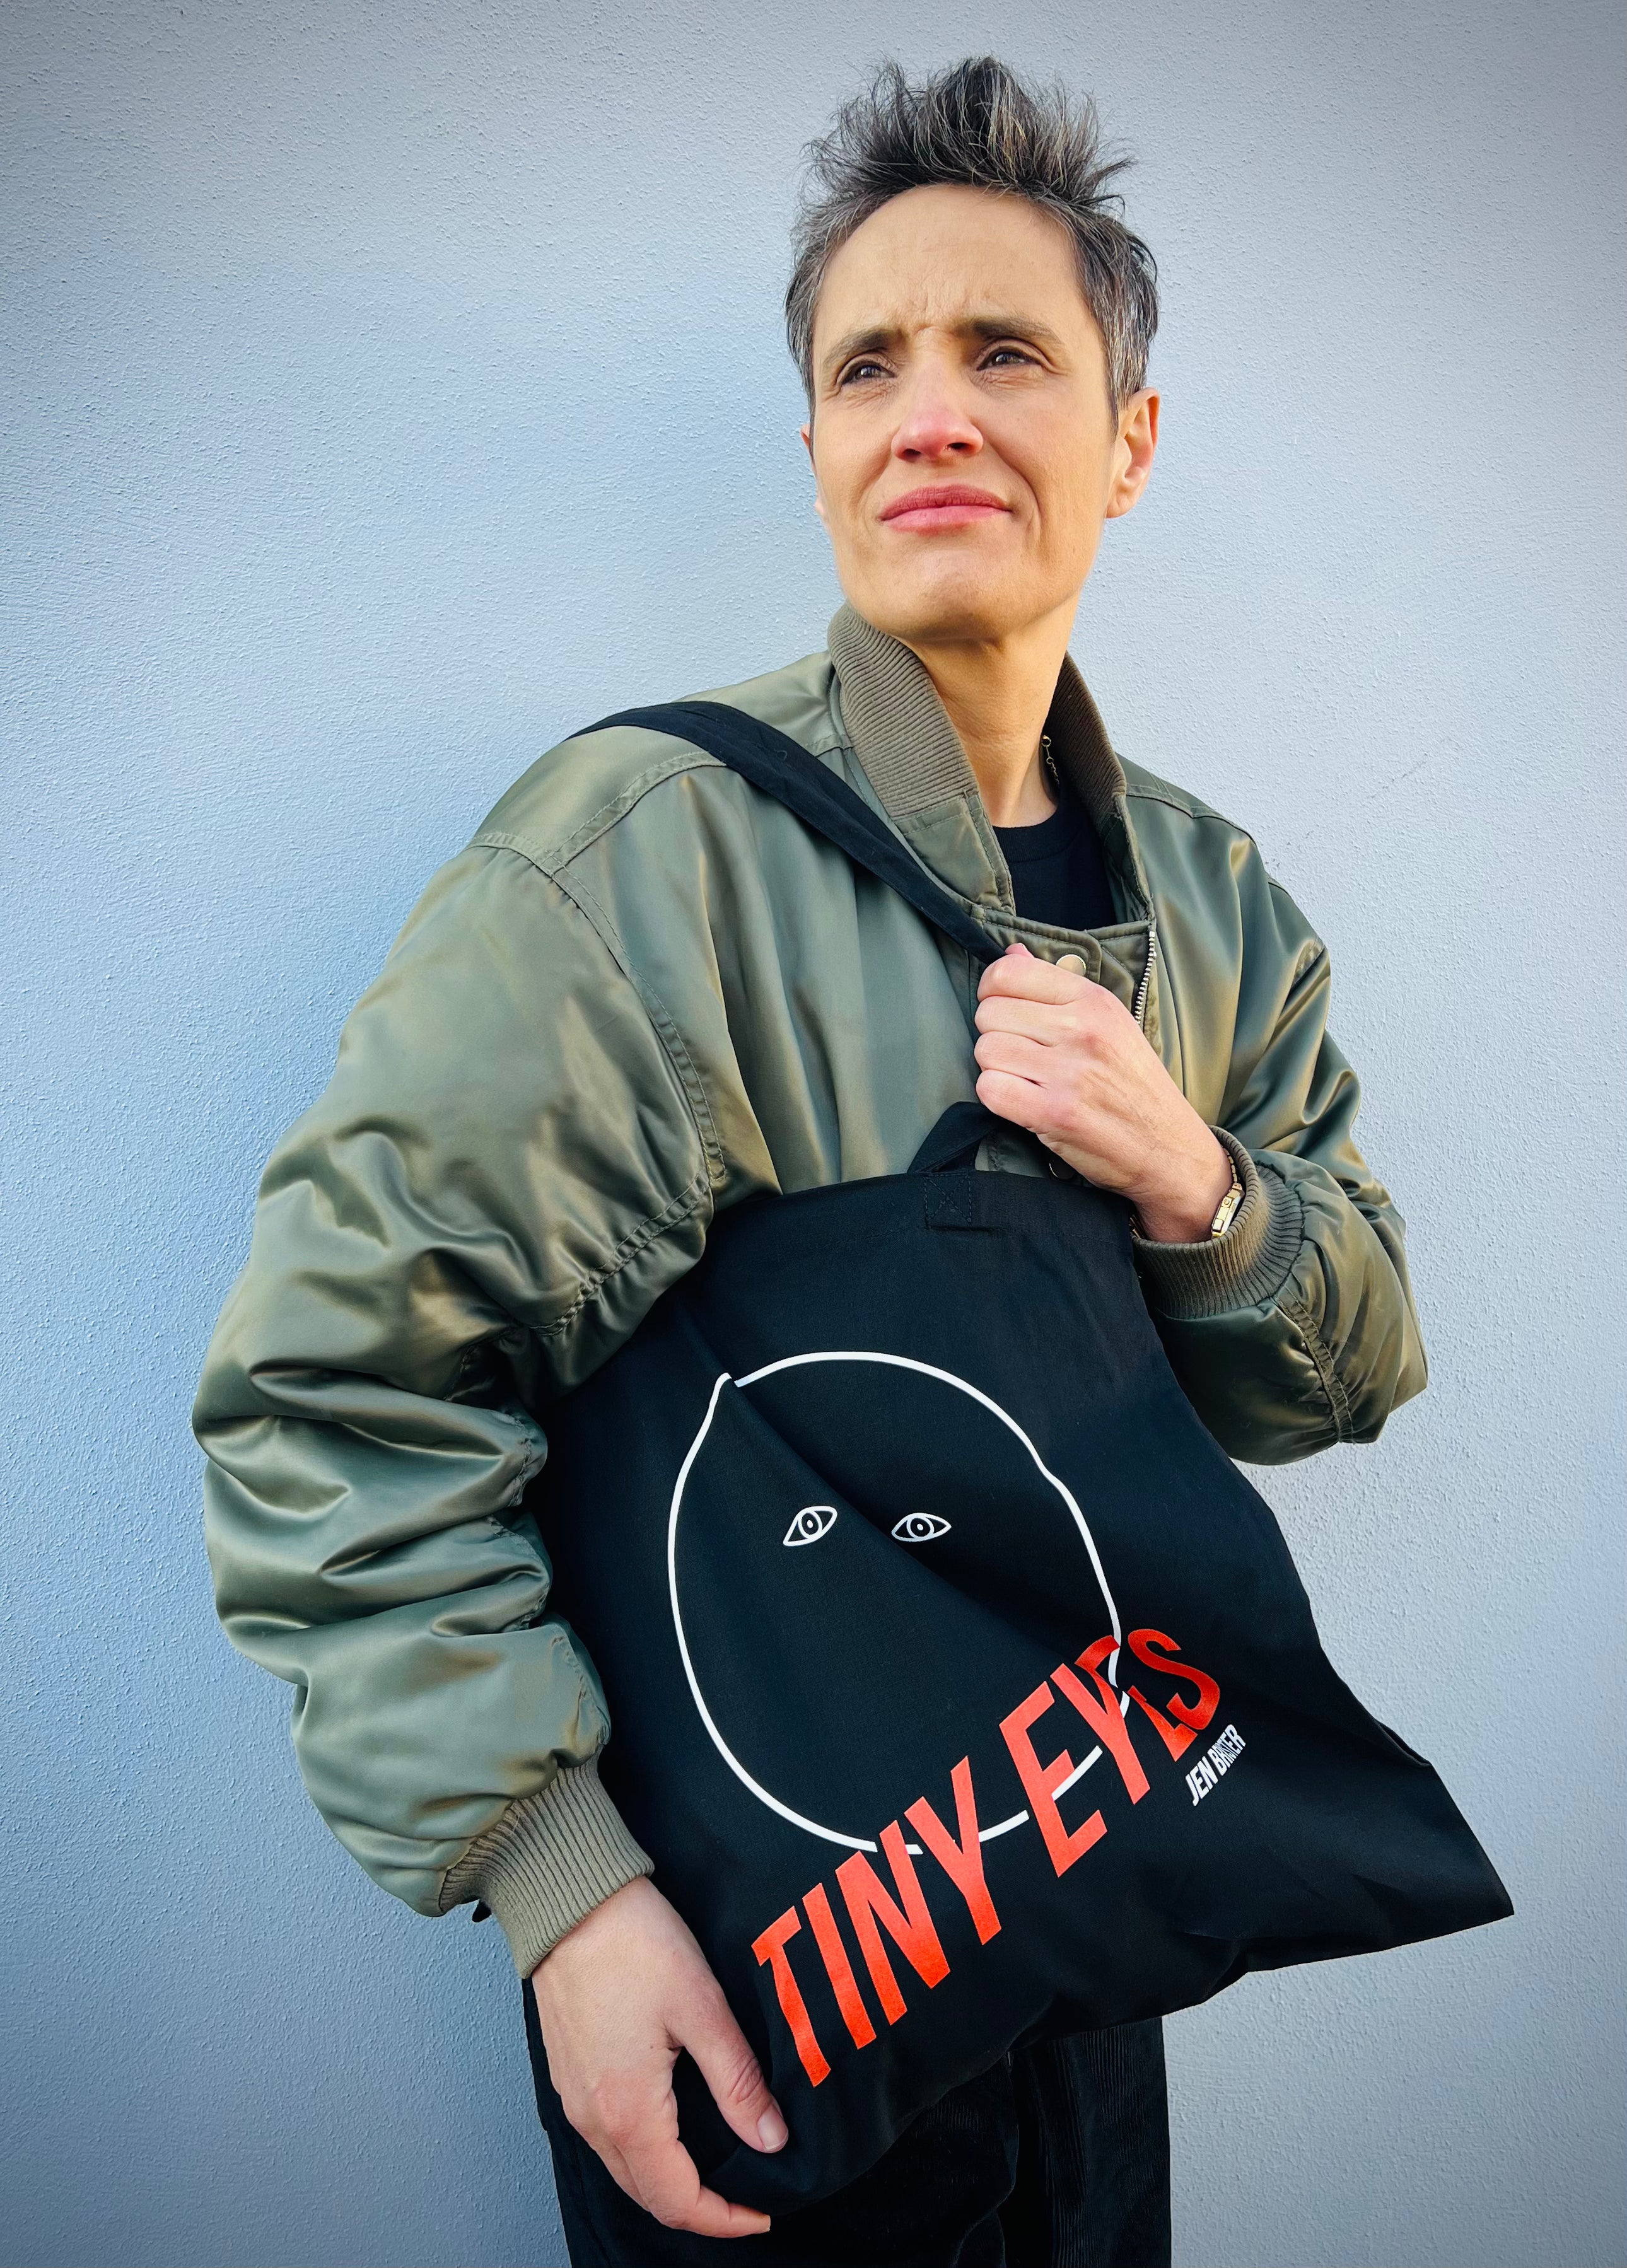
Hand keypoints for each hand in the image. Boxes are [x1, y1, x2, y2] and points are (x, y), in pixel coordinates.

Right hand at [530, 1877, 786, 2238]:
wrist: (567, 1899)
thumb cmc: (632, 1941)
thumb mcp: (701, 2007)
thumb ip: (736, 2080)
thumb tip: (769, 2138)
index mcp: (628, 2110)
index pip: (677, 2201)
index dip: (724, 2220)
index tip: (764, 2213)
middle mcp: (593, 2118)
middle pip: (648, 2195)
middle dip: (699, 2209)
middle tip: (746, 2198)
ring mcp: (575, 2099)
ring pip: (625, 2171)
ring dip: (670, 2182)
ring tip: (717, 2167)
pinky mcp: (569, 2075)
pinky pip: (608, 2139)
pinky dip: (644, 2153)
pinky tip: (674, 2128)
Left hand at [974, 942, 1233, 1241]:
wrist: (1169, 1148)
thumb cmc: (1135, 1086)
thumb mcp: (1109, 1023)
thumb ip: (1056, 987)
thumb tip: (1012, 952)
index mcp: (1094, 1000)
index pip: (1008, 972)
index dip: (992, 992)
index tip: (1004, 1011)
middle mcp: (1081, 1029)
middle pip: (989, 1014)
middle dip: (996, 1036)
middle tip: (1023, 1057)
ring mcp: (1068, 1071)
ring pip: (986, 1050)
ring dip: (997, 1069)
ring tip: (1026, 1081)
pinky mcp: (1054, 1113)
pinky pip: (990, 1088)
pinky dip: (997, 1097)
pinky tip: (1021, 1102)